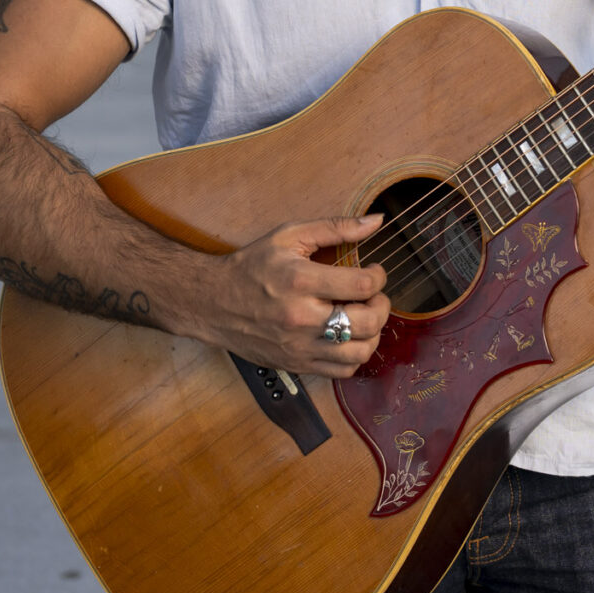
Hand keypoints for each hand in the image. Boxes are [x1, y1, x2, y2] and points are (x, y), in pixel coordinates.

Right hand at [181, 215, 392, 379]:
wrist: (211, 302)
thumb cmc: (251, 267)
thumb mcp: (289, 236)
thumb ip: (336, 227)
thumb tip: (377, 220)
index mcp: (301, 281)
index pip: (362, 286)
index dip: (379, 277)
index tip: (374, 272)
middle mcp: (302, 318)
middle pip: (367, 323)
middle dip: (382, 306)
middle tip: (374, 296)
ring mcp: (299, 347)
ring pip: (359, 353)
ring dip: (373, 334)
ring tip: (365, 317)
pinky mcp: (296, 364)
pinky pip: (342, 372)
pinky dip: (355, 356)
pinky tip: (349, 337)